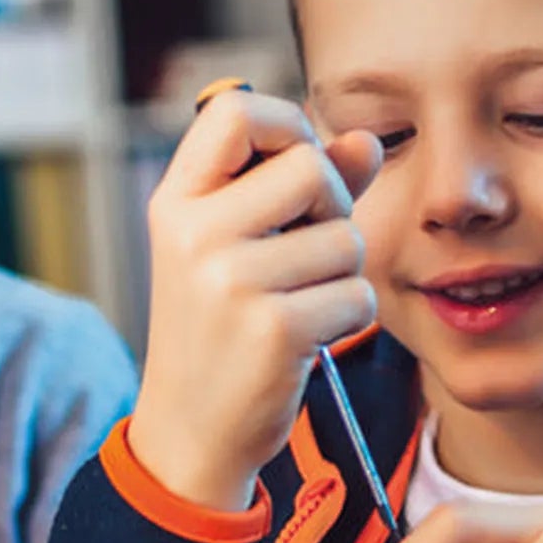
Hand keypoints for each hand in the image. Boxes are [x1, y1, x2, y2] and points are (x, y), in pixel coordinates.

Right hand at [126, 89, 381, 512]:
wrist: (190, 433)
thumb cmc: (219, 330)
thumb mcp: (236, 248)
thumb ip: (301, 190)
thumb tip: (366, 142)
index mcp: (176, 203)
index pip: (235, 110)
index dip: (286, 124)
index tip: (297, 162)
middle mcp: (194, 234)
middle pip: (311, 168)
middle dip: (332, 208)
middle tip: (305, 253)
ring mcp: (231, 282)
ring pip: (346, 238)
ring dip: (342, 273)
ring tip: (298, 303)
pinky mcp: (274, 330)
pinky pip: (356, 294)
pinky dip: (347, 318)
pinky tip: (307, 339)